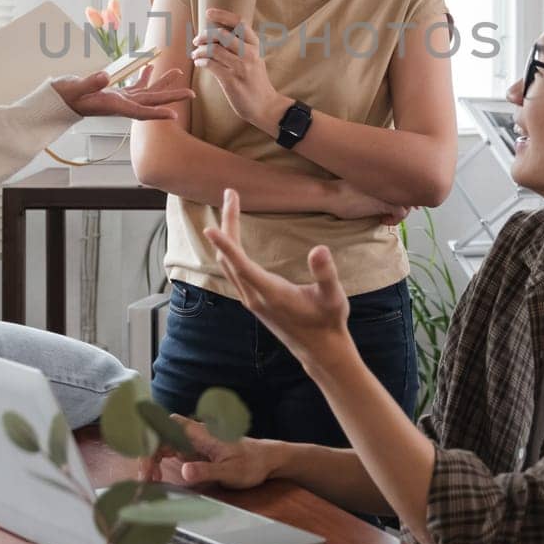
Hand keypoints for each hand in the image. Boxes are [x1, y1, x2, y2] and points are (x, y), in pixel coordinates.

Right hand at [52, 66, 193, 120]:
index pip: (139, 111)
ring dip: (162, 83)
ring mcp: (118, 99)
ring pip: (146, 92)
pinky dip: (143, 77)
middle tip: (191, 93)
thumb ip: (89, 84)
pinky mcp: (114, 93)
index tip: (175, 115)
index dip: (157, 113)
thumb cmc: (63, 97)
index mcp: (113, 106)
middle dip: (171, 97)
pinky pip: (134, 86)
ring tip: (178, 72)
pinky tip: (150, 67)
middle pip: (150, 101)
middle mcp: (120, 104)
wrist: (55, 102)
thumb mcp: (74, 89)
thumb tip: (105, 77)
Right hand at [135, 415, 275, 489]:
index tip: (147, 463)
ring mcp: (191, 441)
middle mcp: (192, 433)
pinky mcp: (192, 450)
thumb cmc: (251, 463)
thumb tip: (184, 472)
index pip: (166, 426)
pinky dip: (157, 462)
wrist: (265, 460)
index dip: (151, 440)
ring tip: (149, 481)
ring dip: (150, 459)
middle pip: (159, 434)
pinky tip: (156, 476)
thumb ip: (207, 470)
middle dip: (147, 453)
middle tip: (146, 479)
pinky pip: (167, 450)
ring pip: (161, 442)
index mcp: (200, 433)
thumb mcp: (230, 471)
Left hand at [192, 9, 285, 131]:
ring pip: (213, 50)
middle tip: (196, 40)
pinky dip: (201, 61)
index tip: (208, 12)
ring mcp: (241, 67)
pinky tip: (199, 63)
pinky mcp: (231, 80)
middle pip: (222, 34)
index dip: (222, 15)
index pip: (240, 23)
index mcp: (255, 45)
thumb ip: (241, 46)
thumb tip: (218, 35)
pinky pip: (210, 65)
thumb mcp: (254, 59)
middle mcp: (249, 54)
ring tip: (195, 54)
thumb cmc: (256, 81)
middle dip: (204, 35)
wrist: (265, 105)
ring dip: (199, 50)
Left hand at [205, 189, 351, 366]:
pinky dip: (229, 249)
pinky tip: (234, 238)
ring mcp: (251, 299)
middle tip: (231, 194)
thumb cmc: (328, 321)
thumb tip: (320, 249)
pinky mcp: (253, 300)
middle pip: (229, 259)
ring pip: (228, 264)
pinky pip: (232, 270)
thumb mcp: (333, 297)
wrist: (320, 349)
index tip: (210, 227)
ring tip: (231, 207)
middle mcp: (254, 296)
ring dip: (227, 235)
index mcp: (271, 293)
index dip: (226, 246)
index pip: (242, 265)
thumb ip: (326, 274)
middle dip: (227, 224)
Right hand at [327, 179, 411, 226]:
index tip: (404, 202)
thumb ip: (377, 186)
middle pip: (410, 191)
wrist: (331, 194)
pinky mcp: (386, 202)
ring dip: (400, 213)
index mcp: (385, 171)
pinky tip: (382, 221)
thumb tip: (387, 198)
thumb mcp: (362, 183)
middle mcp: (390, 178)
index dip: (407, 192)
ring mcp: (389, 190)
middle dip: (407, 204)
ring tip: (386, 217)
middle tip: (398, 213)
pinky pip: (401, 213)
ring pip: (408, 203)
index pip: (406, 179)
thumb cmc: (341, 190)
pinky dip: (395, 220)